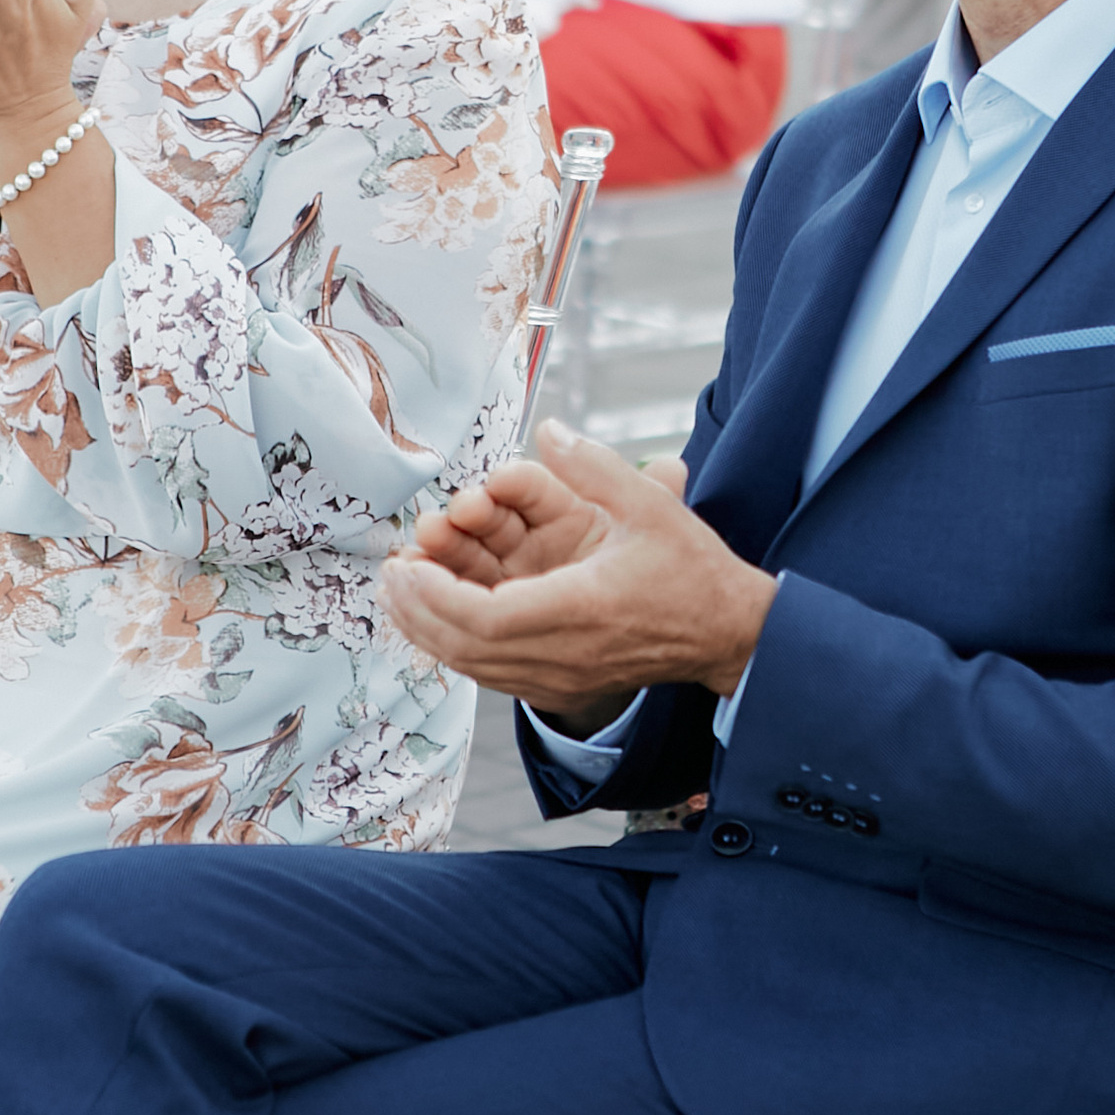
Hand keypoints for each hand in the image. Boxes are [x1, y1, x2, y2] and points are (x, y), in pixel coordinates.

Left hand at [382, 420, 775, 709]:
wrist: (726, 634)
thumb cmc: (692, 572)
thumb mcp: (652, 508)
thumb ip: (596, 467)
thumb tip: (549, 430)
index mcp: (582, 607)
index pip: (488, 618)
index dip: (437, 597)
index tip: (407, 566)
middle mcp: (564, 653)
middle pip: (467, 647)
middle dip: (418, 612)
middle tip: (388, 575)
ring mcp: (561, 676)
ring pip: (474, 665)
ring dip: (428, 631)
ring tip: (398, 593)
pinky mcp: (560, 684)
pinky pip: (492, 673)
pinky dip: (455, 646)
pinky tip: (433, 618)